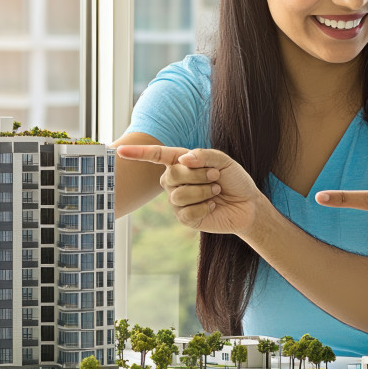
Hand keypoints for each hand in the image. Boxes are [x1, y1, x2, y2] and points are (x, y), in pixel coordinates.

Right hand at [115, 145, 262, 234]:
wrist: (247, 204)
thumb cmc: (234, 179)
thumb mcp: (223, 161)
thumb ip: (203, 155)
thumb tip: (182, 159)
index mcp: (180, 162)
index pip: (156, 156)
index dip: (138, 153)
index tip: (119, 150)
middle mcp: (174, 181)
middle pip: (172, 175)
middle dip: (197, 175)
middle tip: (215, 177)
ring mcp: (177, 200)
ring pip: (179, 194)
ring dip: (203, 191)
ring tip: (216, 191)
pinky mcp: (185, 218)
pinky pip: (186, 212)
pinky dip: (204, 208)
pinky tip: (212, 206)